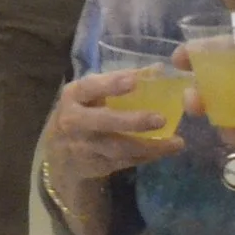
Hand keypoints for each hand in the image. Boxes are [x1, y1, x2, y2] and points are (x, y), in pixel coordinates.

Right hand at [45, 69, 182, 183]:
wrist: (59, 151)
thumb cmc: (83, 110)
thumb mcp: (91, 92)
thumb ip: (119, 80)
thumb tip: (157, 69)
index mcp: (73, 96)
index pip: (90, 88)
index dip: (110, 84)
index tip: (134, 81)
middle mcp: (74, 122)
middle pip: (103, 122)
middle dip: (132, 121)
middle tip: (161, 119)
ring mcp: (84, 147)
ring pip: (118, 148)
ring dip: (148, 146)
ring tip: (175, 143)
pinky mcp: (96, 165)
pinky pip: (124, 162)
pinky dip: (146, 156)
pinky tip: (164, 150)